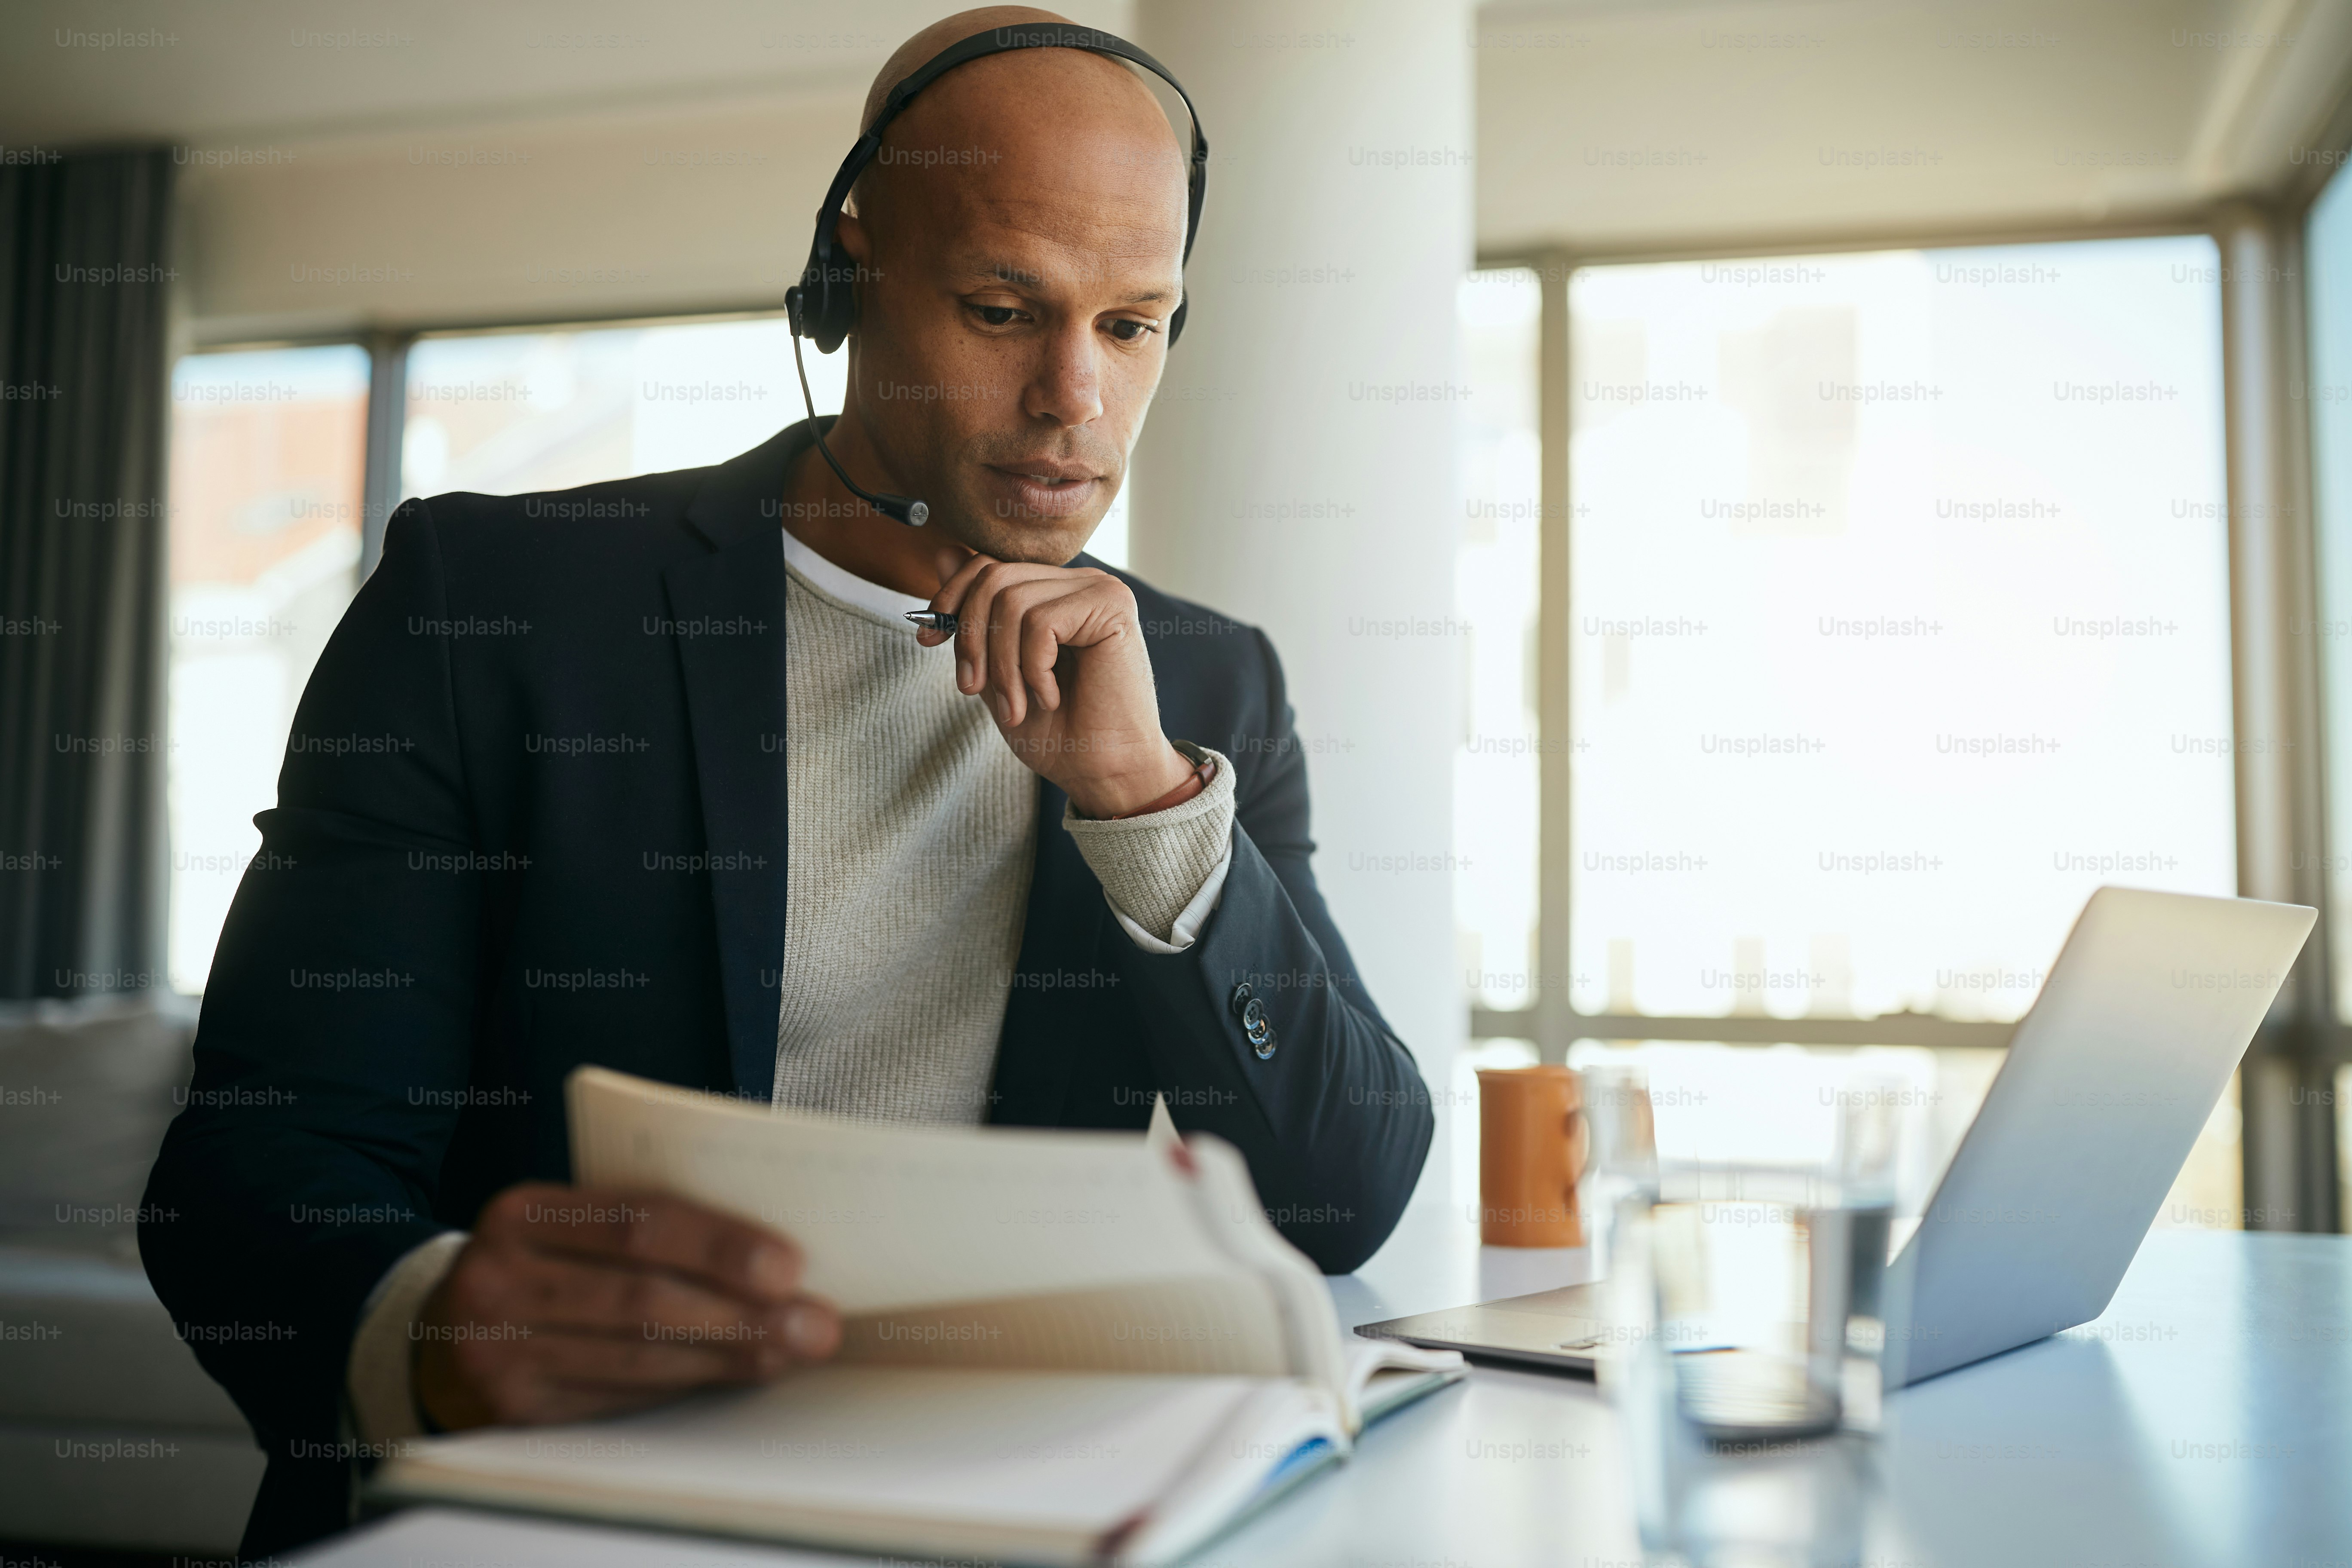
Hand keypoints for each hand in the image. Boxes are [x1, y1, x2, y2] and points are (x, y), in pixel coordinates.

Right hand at [414, 1184, 839, 1429]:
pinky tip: (733, 1375)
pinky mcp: (512, 1412)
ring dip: (727, 1356)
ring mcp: (498, 1351)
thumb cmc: (542, 1261)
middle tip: (813, 1322)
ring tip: (790, 1350)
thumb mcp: (573, 1220)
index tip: (791, 1263)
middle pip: (642, 1297)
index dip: (719, 1244)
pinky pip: (618, 1399)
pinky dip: (685, 1387)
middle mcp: (498, 1279)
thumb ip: (648, 1221)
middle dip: (741, 1313)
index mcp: (521, 1211)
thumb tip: (773, 1251)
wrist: (443, 1330)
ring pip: (636, 1357)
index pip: (637, 1221)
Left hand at [917, 553, 1193, 817]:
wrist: (1105, 771)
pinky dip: (1033, 669)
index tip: (927, 640)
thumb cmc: (1058, 731)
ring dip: (1002, 666)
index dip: (950, 599)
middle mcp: (1080, 582)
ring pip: (1012, 601)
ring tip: (1016, 707)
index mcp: (1055, 592)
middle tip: (971, 689)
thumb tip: (941, 552)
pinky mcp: (1112, 607)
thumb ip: (975, 619)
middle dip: (970, 638)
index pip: (988, 566)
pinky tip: (1052, 697)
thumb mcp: (996, 671)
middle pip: (994, 578)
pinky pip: (1042, 622)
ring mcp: (1099, 589)